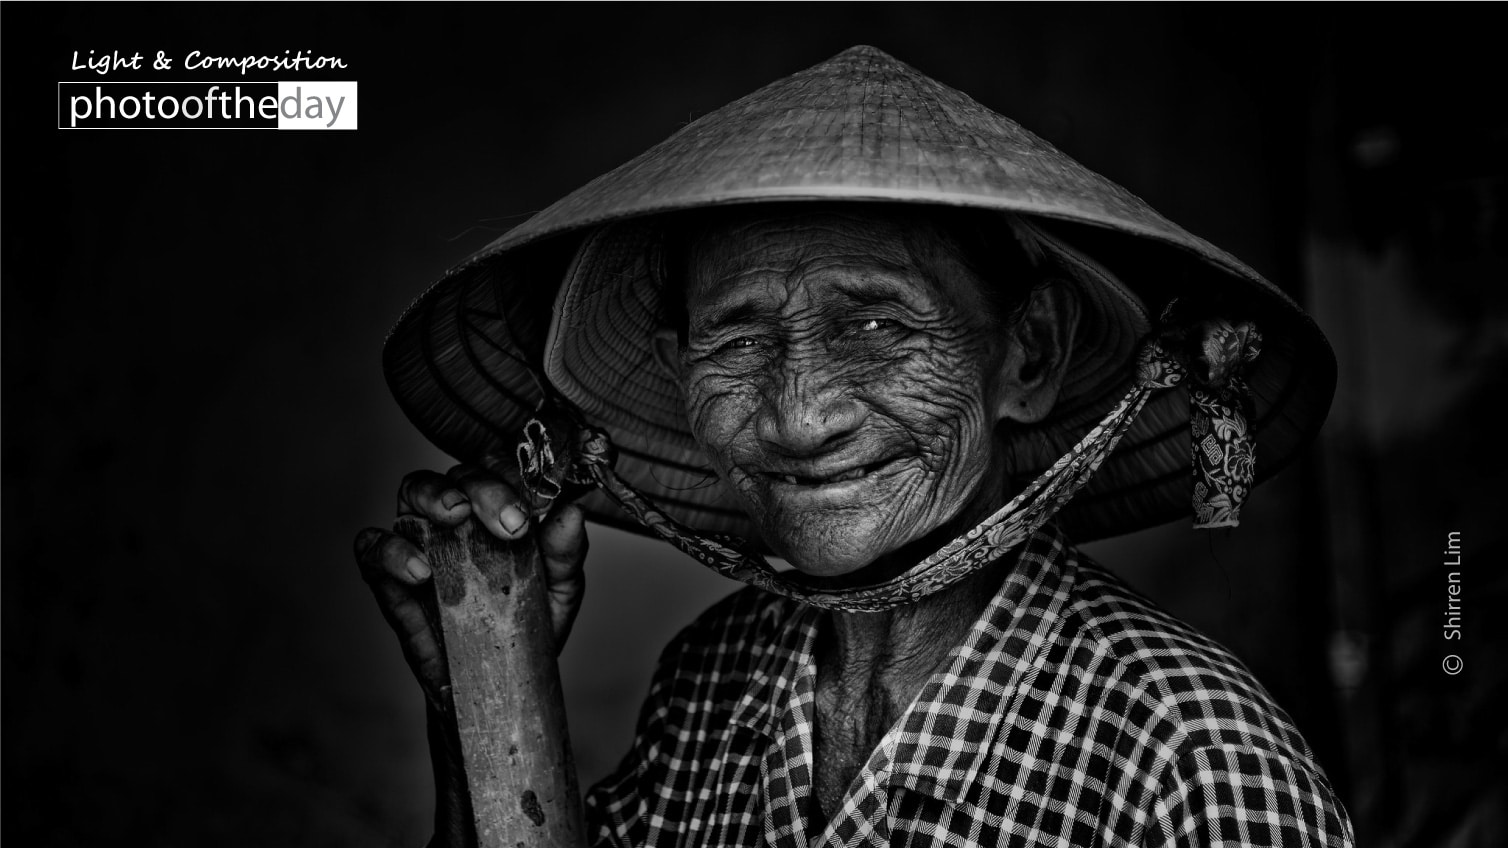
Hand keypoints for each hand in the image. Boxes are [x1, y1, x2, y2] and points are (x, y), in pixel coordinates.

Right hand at [354, 464, 589, 845]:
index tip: (532, 513)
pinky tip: (418, 572)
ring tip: (453, 518)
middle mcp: (456, 516)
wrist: (493, 686)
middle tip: (507, 521)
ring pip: (410, 492)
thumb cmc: (523, 626)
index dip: (516, 477)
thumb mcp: (558, 592)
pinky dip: (388, 551)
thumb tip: (571, 513)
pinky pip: (371, 548)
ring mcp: (420, 542)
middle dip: (482, 487)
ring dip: (431, 497)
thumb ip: (565, 554)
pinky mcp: (391, 581)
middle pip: (457, 474)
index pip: (501, 467)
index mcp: (497, 509)